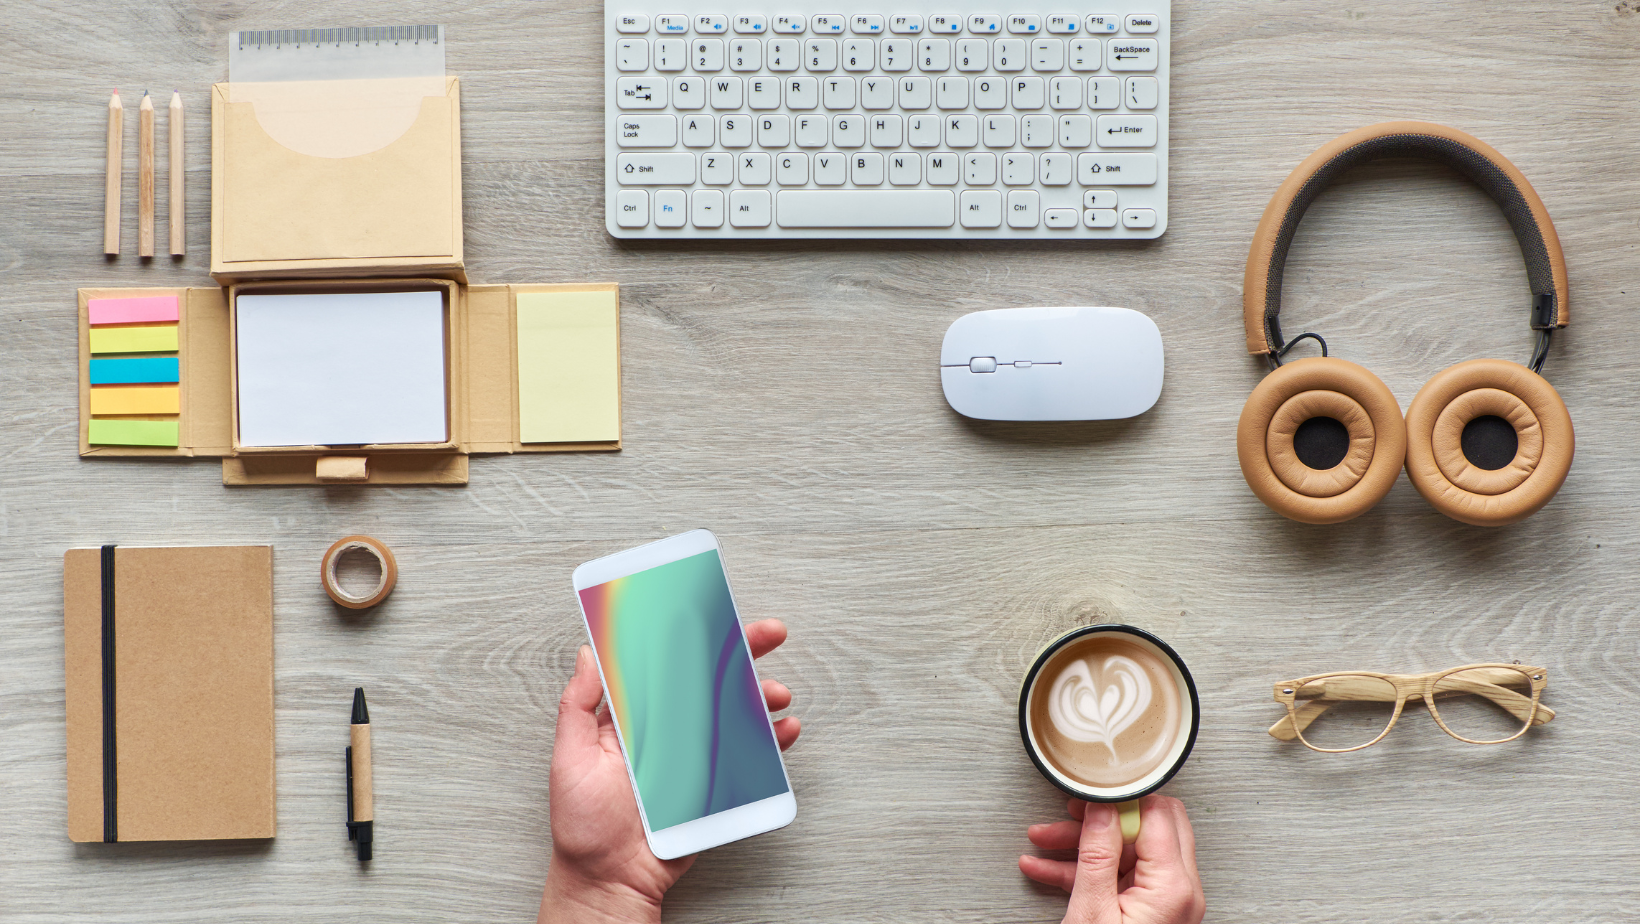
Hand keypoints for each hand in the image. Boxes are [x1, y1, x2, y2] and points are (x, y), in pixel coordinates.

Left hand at [539, 619, 801, 923]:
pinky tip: (782, 730)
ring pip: (734, 713)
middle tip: (767, 633)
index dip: (688, 635)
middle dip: (741, 653)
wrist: (610, 879)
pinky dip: (771, 741)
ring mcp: (693, 755)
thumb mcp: (570, 758)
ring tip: (776, 692)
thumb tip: (589, 652)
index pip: (663, 664)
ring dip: (760, 696)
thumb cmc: (583, 826)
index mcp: (631, 716)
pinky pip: (748, 756)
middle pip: (708, 680)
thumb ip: (578, 705)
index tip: (711, 611)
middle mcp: (666, 730)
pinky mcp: (713, 783)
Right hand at [1019, 795, 1203, 923]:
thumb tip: (1102, 809)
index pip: (1156, 815)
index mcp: (1173, 886)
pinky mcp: (1151, 911)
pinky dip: (1086, 869)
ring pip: (1129, 851)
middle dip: (1103, 817)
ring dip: (1084, 843)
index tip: (1088, 798)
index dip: (1119, 800)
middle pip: (1149, 827)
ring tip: (1044, 840)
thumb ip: (1097, 853)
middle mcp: (1179, 891)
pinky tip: (1049, 867)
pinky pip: (1121, 876)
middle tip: (1072, 811)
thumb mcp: (1092, 910)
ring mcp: (1167, 902)